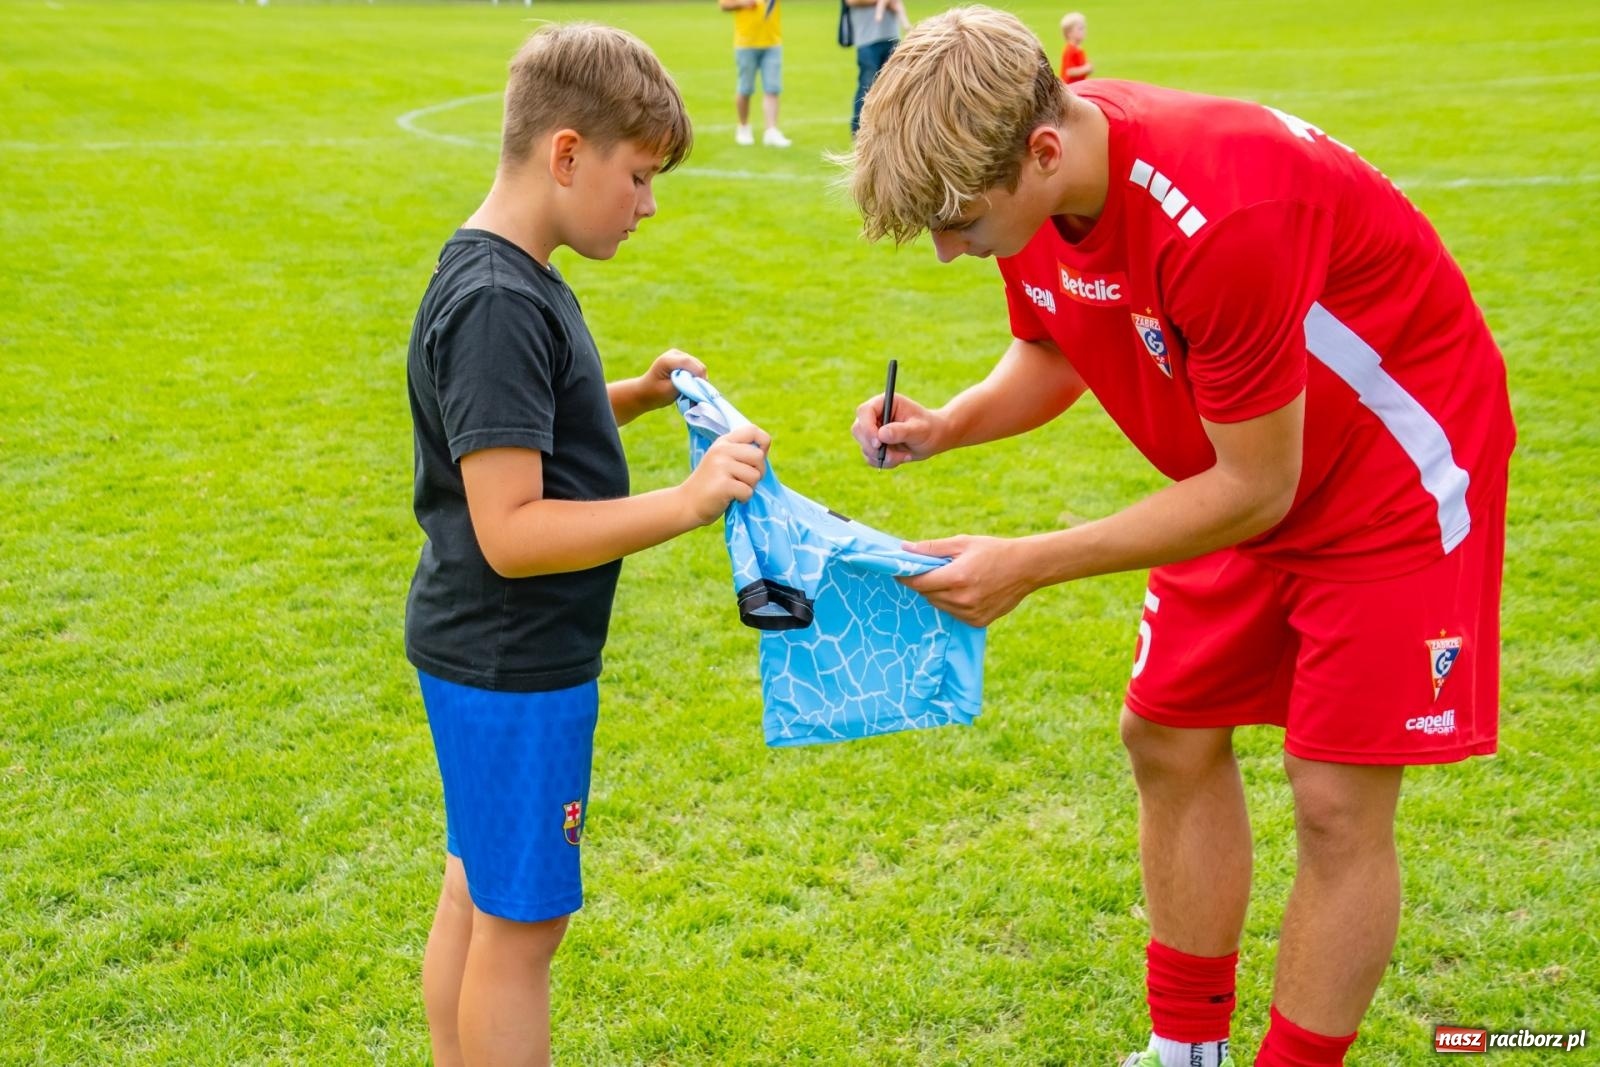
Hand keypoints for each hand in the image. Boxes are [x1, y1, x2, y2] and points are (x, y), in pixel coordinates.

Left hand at [634, 348, 705, 412]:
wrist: (645, 391)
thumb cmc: (655, 394)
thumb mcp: (669, 391)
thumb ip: (683, 384)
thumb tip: (698, 381)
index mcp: (666, 360)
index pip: (688, 363)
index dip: (698, 375)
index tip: (701, 389)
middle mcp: (674, 354)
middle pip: (696, 363)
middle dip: (700, 378)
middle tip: (699, 393)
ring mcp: (679, 355)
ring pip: (698, 365)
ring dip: (698, 378)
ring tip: (694, 390)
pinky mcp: (682, 359)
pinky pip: (695, 367)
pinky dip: (696, 377)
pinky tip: (691, 386)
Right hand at [680, 424, 769, 525]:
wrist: (687, 503)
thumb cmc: (710, 483)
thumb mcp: (721, 460)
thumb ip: (739, 453)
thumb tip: (764, 452)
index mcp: (723, 442)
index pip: (752, 430)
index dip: (763, 443)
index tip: (759, 457)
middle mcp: (721, 450)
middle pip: (758, 456)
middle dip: (758, 472)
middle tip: (745, 480)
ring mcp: (721, 466)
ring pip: (755, 476)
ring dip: (750, 487)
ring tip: (735, 489)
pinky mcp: (723, 484)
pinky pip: (748, 491)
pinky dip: (744, 499)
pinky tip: (731, 498)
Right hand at [851, 392, 940, 468]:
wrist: (933, 439)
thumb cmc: (929, 429)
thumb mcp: (919, 429)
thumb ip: (901, 431)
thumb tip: (881, 434)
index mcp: (884, 403)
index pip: (864, 412)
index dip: (867, 427)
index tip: (878, 443)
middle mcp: (875, 416)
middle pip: (858, 430)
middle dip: (872, 446)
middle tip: (890, 455)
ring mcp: (873, 431)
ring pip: (864, 447)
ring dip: (883, 457)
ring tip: (905, 456)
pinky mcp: (874, 446)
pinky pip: (870, 458)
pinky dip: (885, 462)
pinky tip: (901, 458)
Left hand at [898, 535, 1036, 626]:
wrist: (1026, 568)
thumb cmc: (993, 551)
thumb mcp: (962, 543)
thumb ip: (932, 548)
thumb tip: (904, 548)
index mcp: (957, 577)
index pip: (919, 583)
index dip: (906, 577)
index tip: (900, 571)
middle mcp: (962, 599)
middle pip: (927, 595)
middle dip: (926, 583)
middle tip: (935, 571)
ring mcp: (970, 613)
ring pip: (939, 605)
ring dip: (939, 594)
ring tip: (955, 579)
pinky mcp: (978, 622)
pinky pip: (954, 614)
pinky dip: (953, 604)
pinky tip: (967, 591)